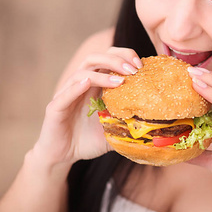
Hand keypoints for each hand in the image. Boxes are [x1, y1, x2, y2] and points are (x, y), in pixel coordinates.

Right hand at [32, 47, 142, 167]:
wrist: (63, 155)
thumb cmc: (88, 139)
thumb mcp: (115, 129)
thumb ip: (131, 123)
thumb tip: (157, 126)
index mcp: (96, 85)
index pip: (108, 58)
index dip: (124, 56)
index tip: (141, 65)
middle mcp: (81, 84)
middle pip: (95, 58)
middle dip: (116, 59)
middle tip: (134, 69)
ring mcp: (67, 94)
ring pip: (82, 73)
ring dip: (102, 73)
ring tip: (120, 80)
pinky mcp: (55, 108)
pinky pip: (65, 94)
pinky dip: (76, 87)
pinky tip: (87, 83)